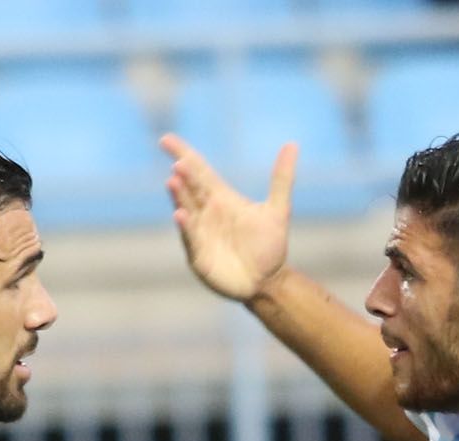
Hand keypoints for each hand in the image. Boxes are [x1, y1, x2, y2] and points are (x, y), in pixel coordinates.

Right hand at [162, 135, 293, 304]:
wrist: (268, 282)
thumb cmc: (269, 246)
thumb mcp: (278, 210)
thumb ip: (282, 178)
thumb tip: (292, 144)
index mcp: (221, 198)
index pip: (199, 171)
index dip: (184, 154)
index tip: (166, 140)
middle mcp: (207, 212)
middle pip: (191, 188)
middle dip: (183, 176)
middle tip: (179, 162)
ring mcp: (200, 232)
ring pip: (187, 209)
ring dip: (179, 197)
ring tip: (173, 181)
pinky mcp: (199, 255)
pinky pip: (191, 238)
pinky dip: (186, 227)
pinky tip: (180, 214)